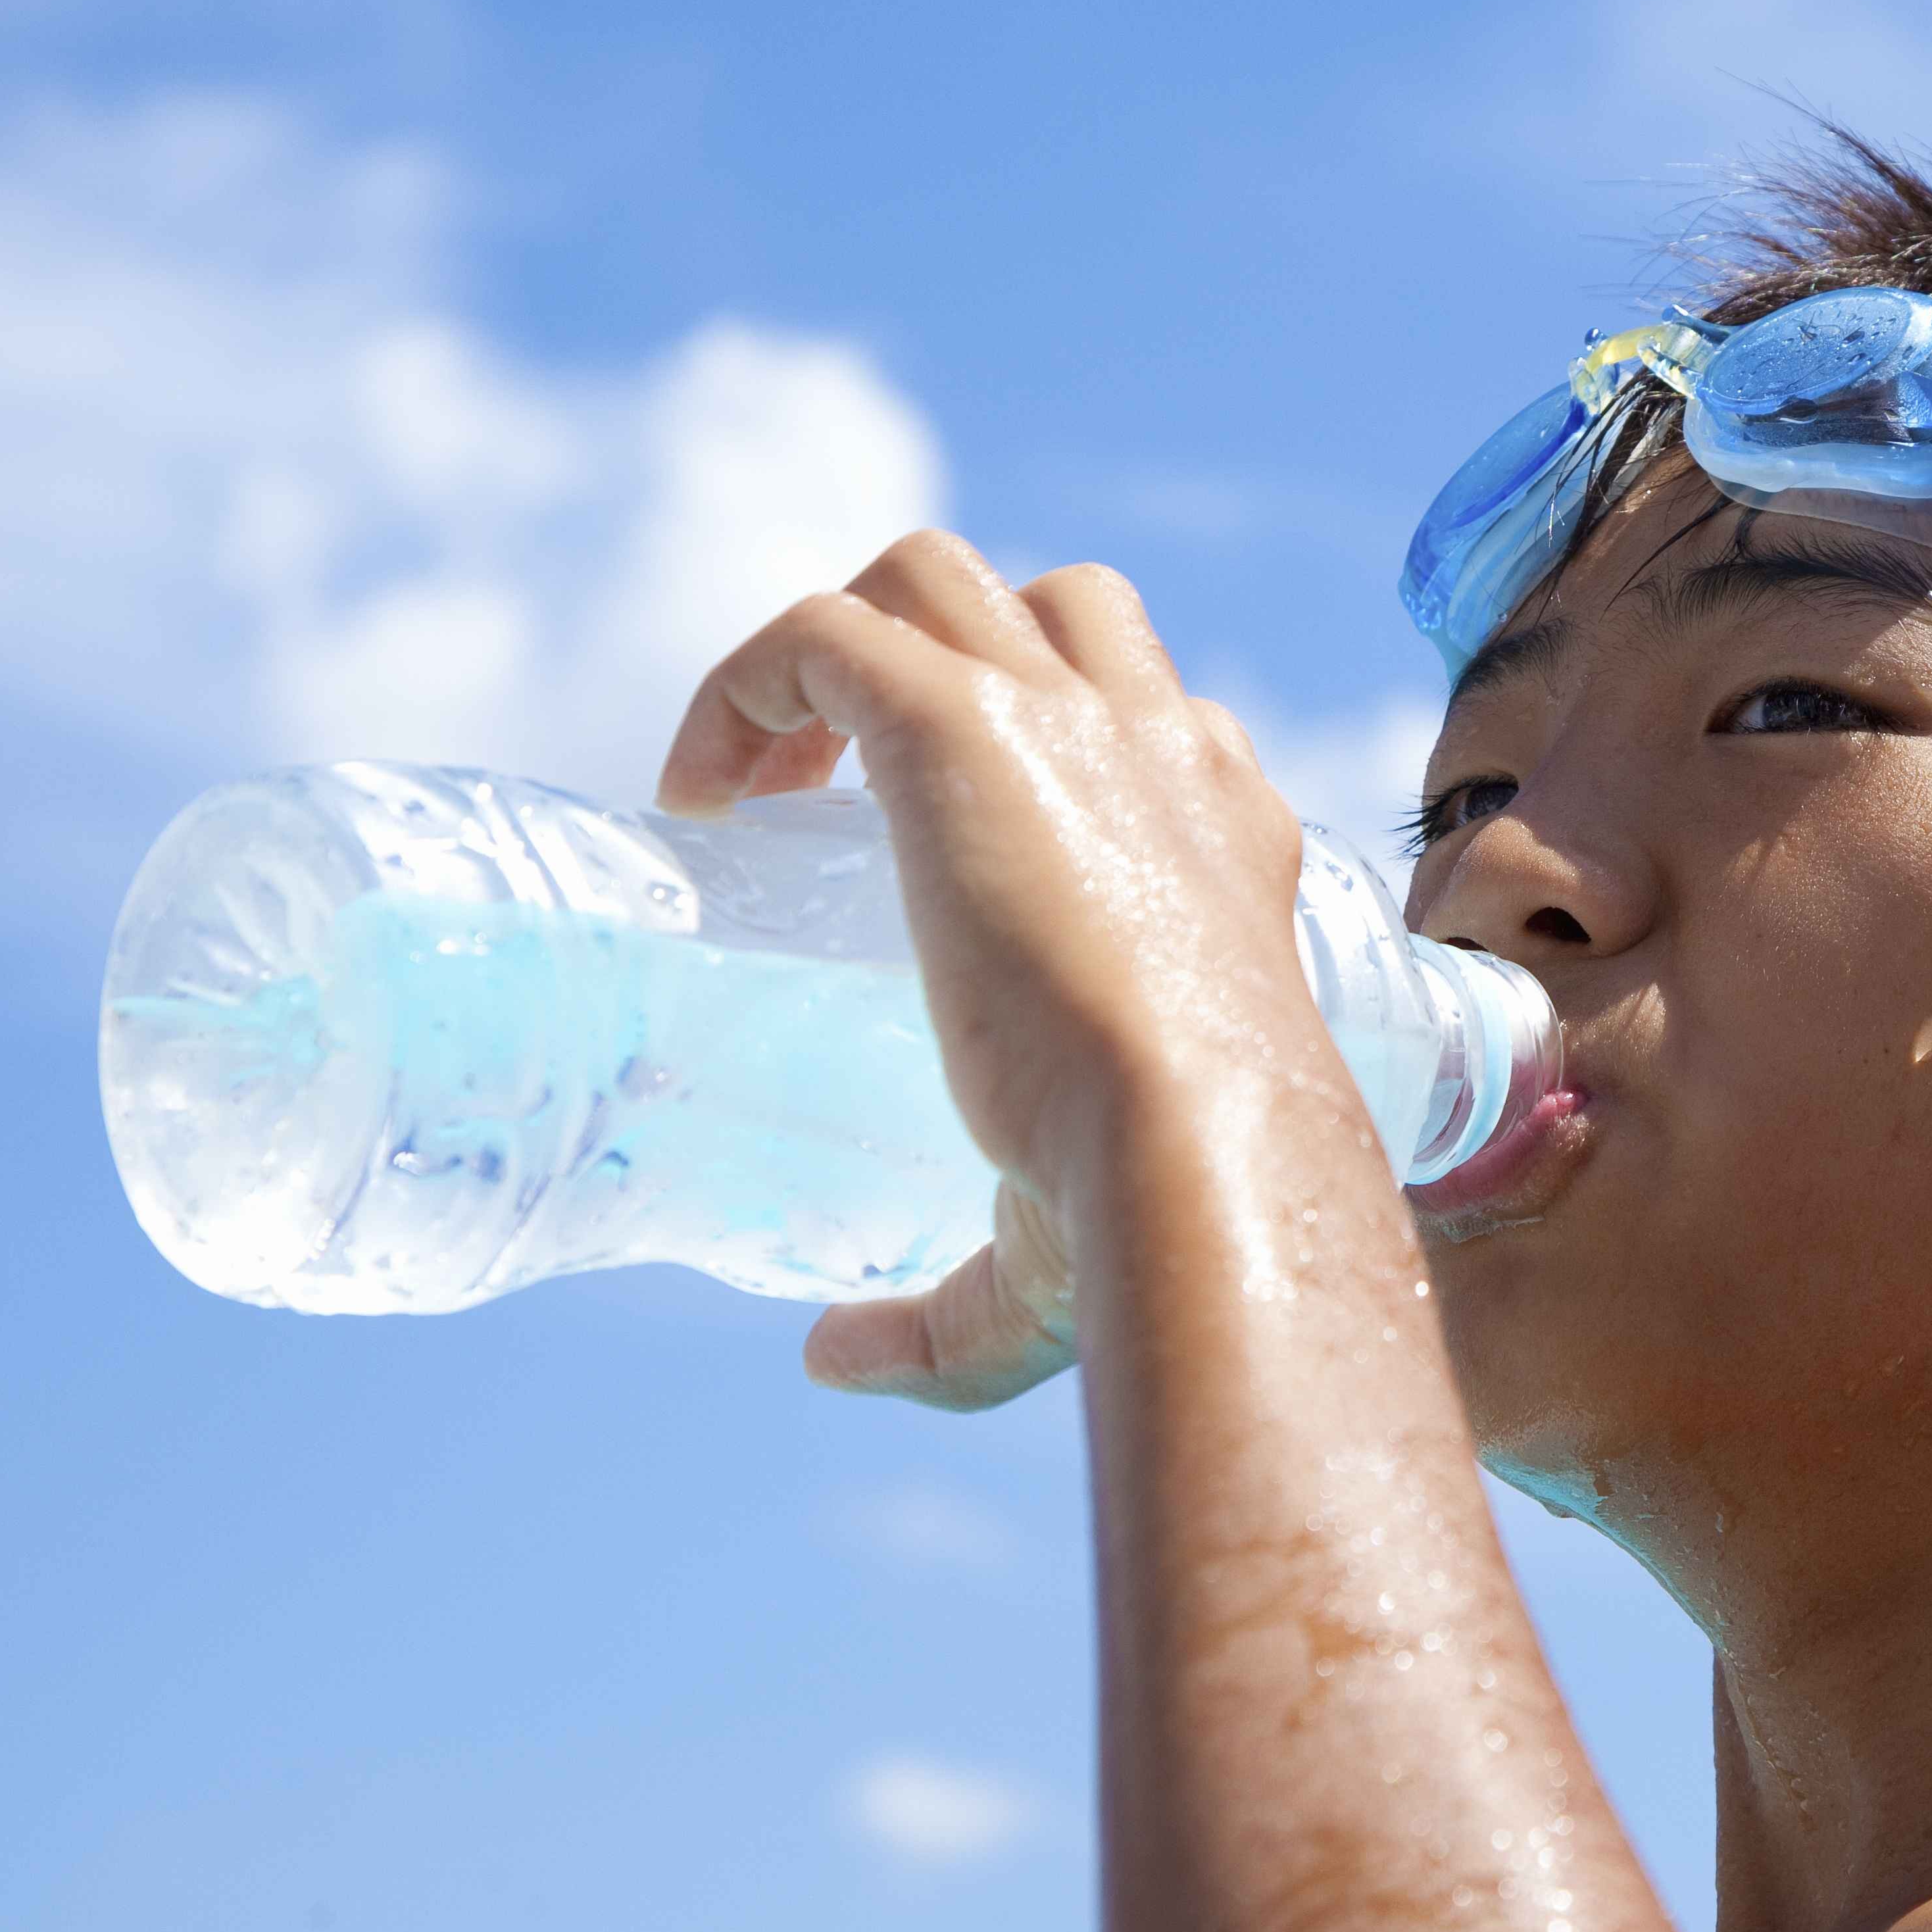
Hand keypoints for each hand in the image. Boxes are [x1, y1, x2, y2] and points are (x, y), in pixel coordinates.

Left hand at [653, 532, 1320, 1405]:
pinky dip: (750, 680)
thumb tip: (832, 1356)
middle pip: (1052, 602)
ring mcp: (1067, 720)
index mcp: (1228, 838)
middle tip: (835, 800)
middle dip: (946, 654)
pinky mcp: (963, 723)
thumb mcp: (1062, 1257)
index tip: (960, 861)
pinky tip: (702, 795)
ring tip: (763, 781)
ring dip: (841, 642)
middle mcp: (1163, 751)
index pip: (1159, 723)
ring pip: (933, 575)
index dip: (1056, 756)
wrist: (1203, 1149)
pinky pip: (824, 629)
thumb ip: (953, 1322)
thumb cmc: (1167, 1215)